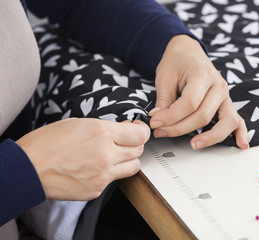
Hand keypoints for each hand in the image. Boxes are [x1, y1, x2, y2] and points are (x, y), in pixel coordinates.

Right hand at [16, 118, 149, 200]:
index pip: (139, 134)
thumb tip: (123, 128)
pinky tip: (97, 168)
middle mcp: (106, 154)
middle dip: (135, 143)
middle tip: (126, 140)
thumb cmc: (47, 143)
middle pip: (138, 150)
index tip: (138, 129)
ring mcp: (103, 174)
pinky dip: (111, 173)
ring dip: (129, 159)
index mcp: (101, 133)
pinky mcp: (96, 189)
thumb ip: (105, 127)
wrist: (28, 169)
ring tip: (116, 155)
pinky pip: (114, 180)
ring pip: (133, 167)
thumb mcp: (78, 124)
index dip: (142, 131)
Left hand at [149, 35, 247, 149]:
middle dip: (180, 128)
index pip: (190, 103)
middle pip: (203, 116)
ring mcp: (225, 96)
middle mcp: (218, 86)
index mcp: (202, 74)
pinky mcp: (226, 104)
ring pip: (225, 122)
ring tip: (194, 144)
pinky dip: (240, 133)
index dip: (171, 116)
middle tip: (161, 131)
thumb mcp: (165, 77)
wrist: (188, 52)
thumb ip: (164, 100)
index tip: (155, 122)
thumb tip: (159, 120)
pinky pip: (237, 120)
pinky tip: (241, 144)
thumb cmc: (177, 62)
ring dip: (210, 137)